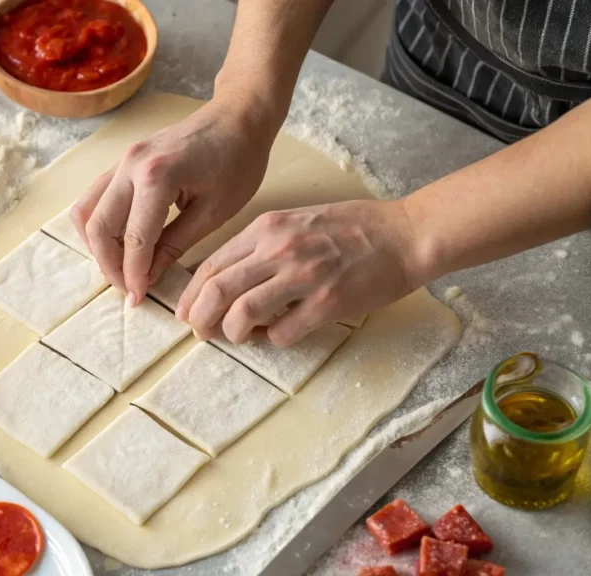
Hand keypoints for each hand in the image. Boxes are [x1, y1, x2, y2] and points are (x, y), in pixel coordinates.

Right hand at [70, 95, 279, 304]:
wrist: (238, 118)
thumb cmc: (237, 161)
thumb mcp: (213, 212)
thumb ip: (174, 246)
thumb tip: (147, 277)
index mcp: (157, 177)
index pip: (134, 240)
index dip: (133, 276)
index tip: (138, 300)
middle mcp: (130, 166)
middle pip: (98, 228)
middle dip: (110, 265)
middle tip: (128, 289)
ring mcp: (121, 160)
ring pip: (86, 211)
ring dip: (97, 245)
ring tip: (121, 267)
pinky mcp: (121, 162)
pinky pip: (94, 197)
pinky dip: (98, 224)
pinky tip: (120, 243)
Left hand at [176, 199, 421, 346]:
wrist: (406, 234)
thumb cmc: (352, 228)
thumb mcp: (295, 222)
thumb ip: (260, 247)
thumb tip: (226, 280)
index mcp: (267, 228)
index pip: (211, 265)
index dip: (191, 295)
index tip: (185, 313)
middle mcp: (280, 249)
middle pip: (218, 291)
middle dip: (201, 319)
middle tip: (202, 333)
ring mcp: (304, 275)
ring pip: (243, 314)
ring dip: (235, 333)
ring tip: (242, 336)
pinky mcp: (328, 302)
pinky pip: (283, 333)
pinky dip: (274, 340)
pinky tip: (281, 334)